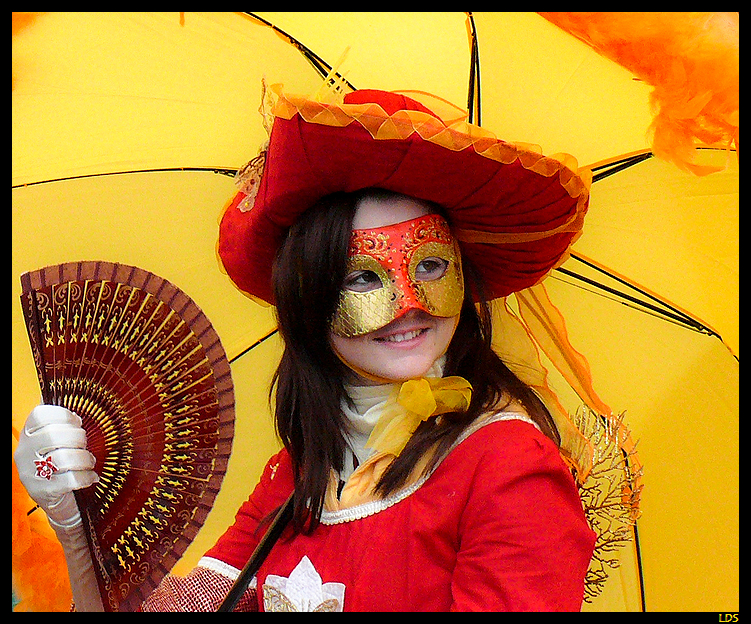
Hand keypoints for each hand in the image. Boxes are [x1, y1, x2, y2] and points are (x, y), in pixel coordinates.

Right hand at [14, 405, 97, 526]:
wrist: (58, 500)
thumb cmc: (62, 464)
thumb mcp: (59, 442)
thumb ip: (65, 426)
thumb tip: (78, 416)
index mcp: (27, 434)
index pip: (40, 415)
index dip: (63, 415)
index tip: (77, 423)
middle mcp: (24, 452)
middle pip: (53, 435)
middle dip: (78, 438)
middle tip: (84, 445)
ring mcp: (31, 472)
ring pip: (63, 458)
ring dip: (84, 459)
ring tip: (89, 462)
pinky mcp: (42, 491)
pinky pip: (70, 479)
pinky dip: (86, 477)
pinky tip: (90, 477)